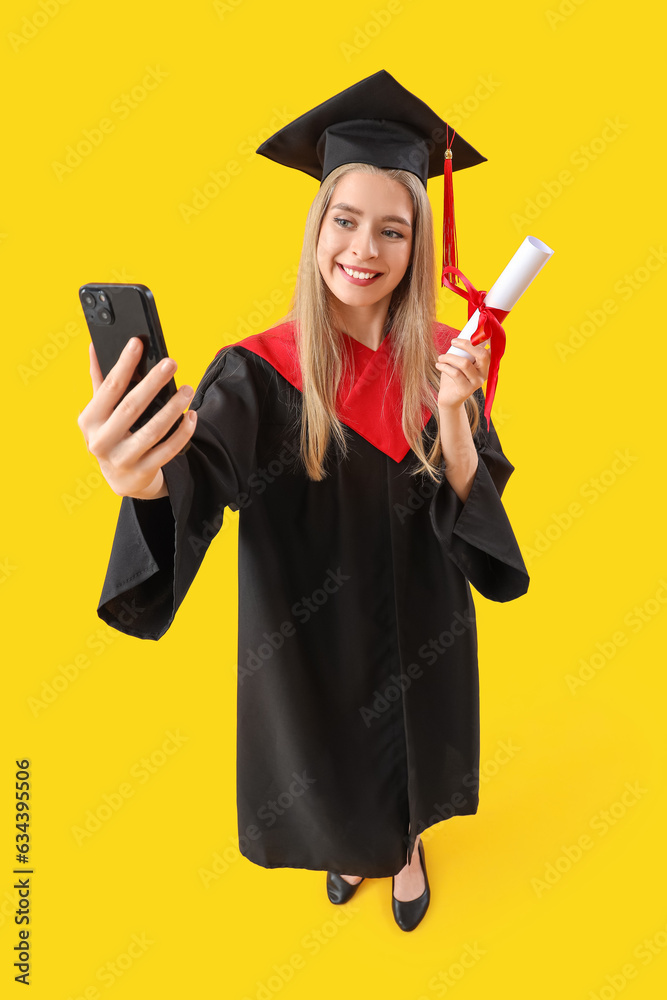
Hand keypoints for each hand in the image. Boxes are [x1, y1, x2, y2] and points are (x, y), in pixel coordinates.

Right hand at [77, 337, 197, 497]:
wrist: (119, 477)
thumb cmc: (110, 433)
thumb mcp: (99, 411)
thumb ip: (99, 380)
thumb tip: (94, 345)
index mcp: (89, 420)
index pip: (108, 388)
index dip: (123, 365)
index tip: (137, 342)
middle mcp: (101, 441)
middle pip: (131, 407)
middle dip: (152, 383)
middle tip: (171, 363)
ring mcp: (122, 459)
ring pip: (152, 431)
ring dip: (173, 408)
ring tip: (188, 390)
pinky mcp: (142, 471)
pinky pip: (167, 451)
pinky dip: (182, 433)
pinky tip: (192, 416)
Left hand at [436, 337, 490, 410]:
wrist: (448, 397)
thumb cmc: (454, 375)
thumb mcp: (459, 360)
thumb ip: (463, 350)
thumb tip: (462, 334)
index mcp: (485, 364)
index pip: (490, 349)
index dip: (486, 339)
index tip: (474, 331)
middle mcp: (484, 373)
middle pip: (481, 354)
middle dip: (466, 345)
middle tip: (452, 341)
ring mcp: (477, 382)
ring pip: (465, 364)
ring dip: (449, 357)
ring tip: (440, 357)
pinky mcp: (466, 390)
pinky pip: (455, 374)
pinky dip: (444, 367)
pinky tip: (438, 365)